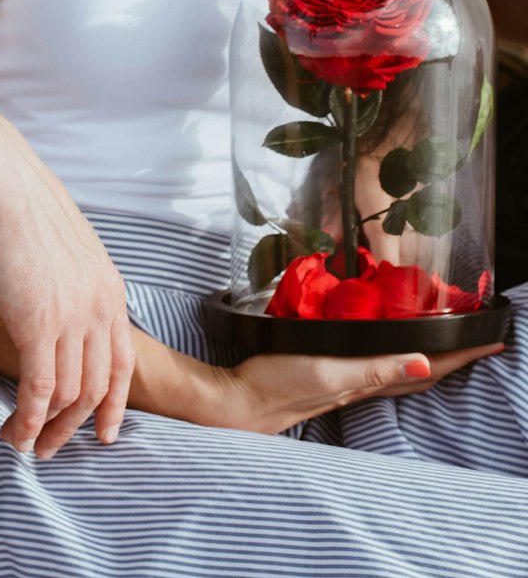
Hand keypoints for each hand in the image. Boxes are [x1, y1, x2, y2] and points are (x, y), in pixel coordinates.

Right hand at [0, 145, 134, 458]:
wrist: (2, 183)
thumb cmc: (23, 203)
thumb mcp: (65, 247)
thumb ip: (72, 282)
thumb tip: (57, 305)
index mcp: (110, 288)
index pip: (123, 362)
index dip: (113, 403)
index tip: (104, 433)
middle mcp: (99, 307)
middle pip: (96, 387)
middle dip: (75, 425)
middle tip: (52, 447)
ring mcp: (71, 317)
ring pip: (68, 395)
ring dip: (46, 428)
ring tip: (25, 444)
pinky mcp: (37, 324)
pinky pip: (38, 389)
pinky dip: (28, 419)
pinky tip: (14, 432)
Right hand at [199, 340, 505, 433]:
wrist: (239, 402)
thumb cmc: (280, 385)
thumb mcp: (330, 371)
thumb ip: (374, 369)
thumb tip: (427, 365)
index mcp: (370, 379)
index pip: (430, 368)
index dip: (462, 356)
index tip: (493, 340)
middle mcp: (364, 381)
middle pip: (423, 368)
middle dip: (453, 353)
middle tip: (476, 332)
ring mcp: (346, 377)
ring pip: (399, 364)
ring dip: (426, 350)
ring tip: (441, 331)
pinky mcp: (327, 370)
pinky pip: (373, 360)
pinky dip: (390, 348)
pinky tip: (380, 335)